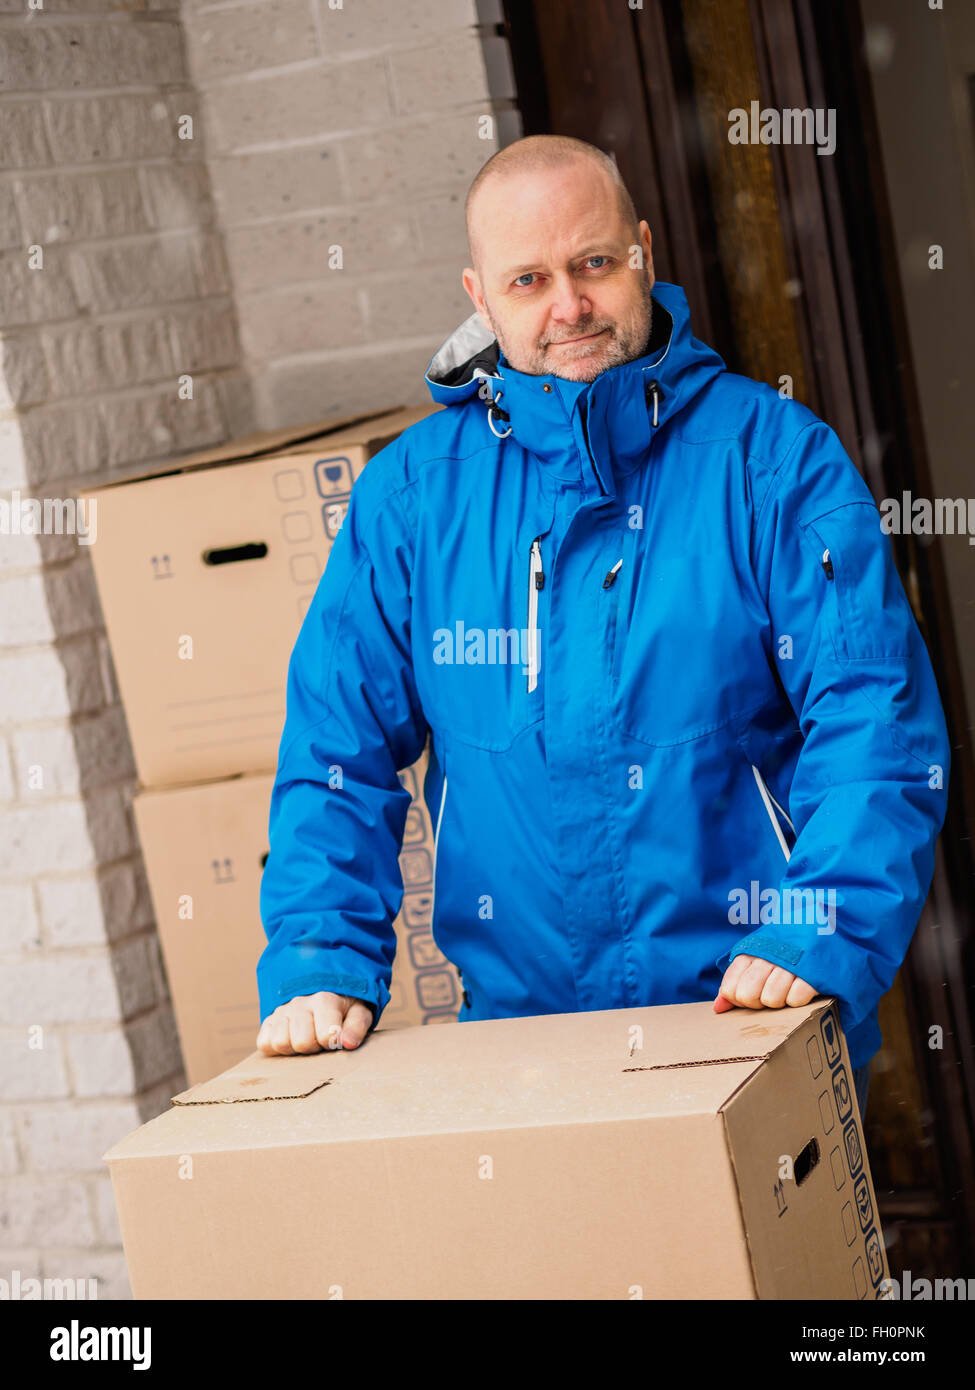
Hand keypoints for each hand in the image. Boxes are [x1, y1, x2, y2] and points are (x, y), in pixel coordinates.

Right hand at [256, 991, 373, 1054]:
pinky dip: (277, 1047)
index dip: (333, 1043)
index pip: (326, 1036)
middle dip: (314, 1047)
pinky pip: (264, 1043)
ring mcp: (281, 1011)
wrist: (324, 990)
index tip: (337, 1038)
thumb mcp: (359, 1012)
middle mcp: (299, 1002)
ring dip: (295, 1047)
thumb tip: (348, 1043)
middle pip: (301, 1042)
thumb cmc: (344, 1007)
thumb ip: (357, 1027)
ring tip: (307, 1038)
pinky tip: (292, 1039)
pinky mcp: (268, 1020)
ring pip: (280, 1043)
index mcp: (324, 999)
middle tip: (321, 1040)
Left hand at [713, 955, 816, 1012]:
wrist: (819, 923)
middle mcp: (767, 956)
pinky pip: (795, 999)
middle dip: (756, 1003)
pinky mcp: (812, 972)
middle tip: (767, 994)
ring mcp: (789, 963)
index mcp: (750, 952)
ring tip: (785, 991)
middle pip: (747, 995)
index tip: (749, 994)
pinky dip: (797, 1000)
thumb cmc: (782, 949)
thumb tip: (718, 1008)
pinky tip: (800, 989)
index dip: (737, 999)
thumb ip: (734, 982)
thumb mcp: (754, 958)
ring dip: (778, 1002)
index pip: (730, 988)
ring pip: (771, 999)